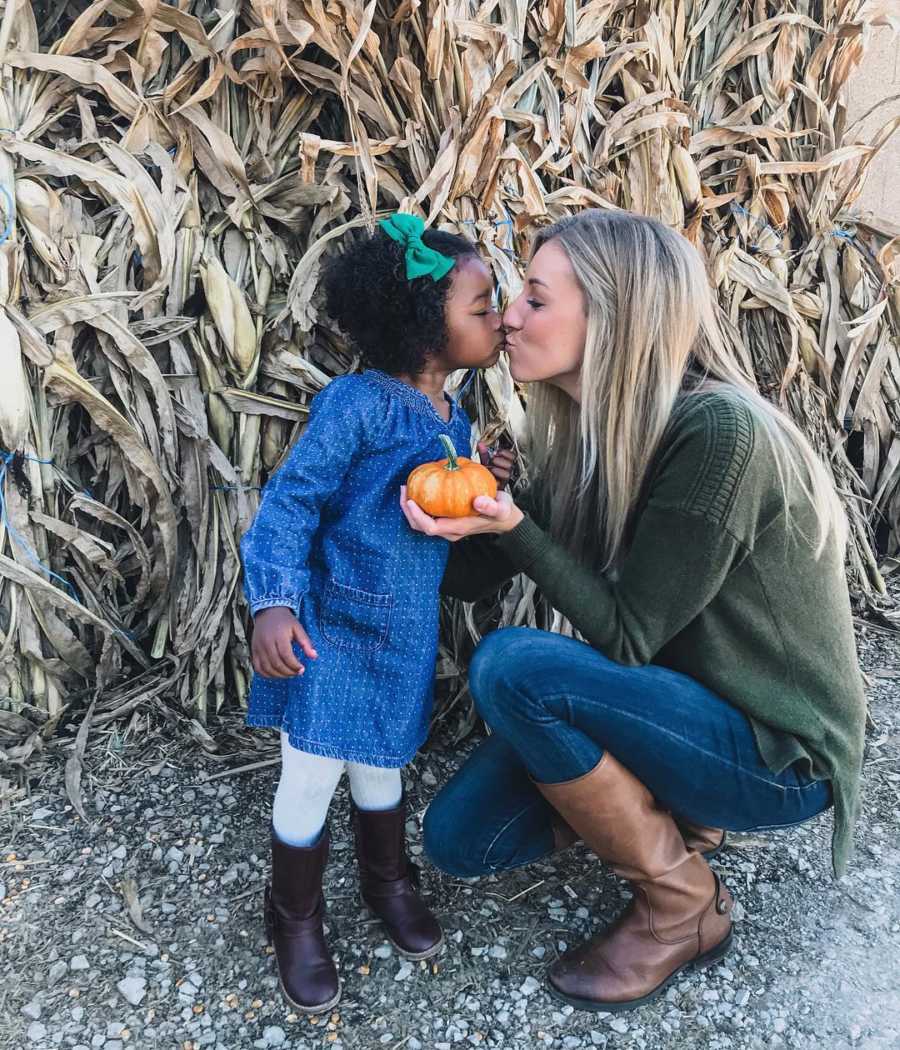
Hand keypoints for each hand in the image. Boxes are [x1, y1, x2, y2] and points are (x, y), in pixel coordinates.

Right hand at [251, 607, 317, 677]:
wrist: (268, 612)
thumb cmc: (285, 621)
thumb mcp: (298, 628)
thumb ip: (306, 643)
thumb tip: (314, 656)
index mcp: (279, 636)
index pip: (286, 656)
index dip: (294, 665)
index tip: (302, 669)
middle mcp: (266, 643)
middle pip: (276, 664)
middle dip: (288, 672)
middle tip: (297, 673)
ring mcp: (258, 648)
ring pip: (267, 668)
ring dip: (279, 675)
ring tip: (289, 674)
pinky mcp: (254, 651)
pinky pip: (258, 668)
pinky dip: (267, 674)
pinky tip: (277, 674)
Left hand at [400, 486, 523, 541]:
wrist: (505, 519)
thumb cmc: (502, 513)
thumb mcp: (502, 508)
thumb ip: (492, 506)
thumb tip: (477, 501)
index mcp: (458, 528)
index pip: (431, 527)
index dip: (417, 516)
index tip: (410, 500)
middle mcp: (449, 530)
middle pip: (421, 526)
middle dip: (408, 510)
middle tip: (404, 489)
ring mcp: (447, 526)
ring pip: (422, 521)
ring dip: (411, 507)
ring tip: (407, 487)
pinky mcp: (447, 519)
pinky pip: (428, 513)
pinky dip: (420, 502)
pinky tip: (420, 486)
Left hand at [477, 441, 514, 490]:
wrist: (480, 485)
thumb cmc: (485, 473)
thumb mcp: (485, 462)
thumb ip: (484, 454)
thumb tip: (480, 444)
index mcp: (505, 463)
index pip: (512, 456)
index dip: (506, 453)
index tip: (498, 452)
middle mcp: (506, 471)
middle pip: (510, 465)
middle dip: (502, 461)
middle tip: (494, 460)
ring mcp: (504, 479)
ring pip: (507, 474)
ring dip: (499, 470)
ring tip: (492, 468)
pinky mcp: (500, 486)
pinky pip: (501, 483)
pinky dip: (496, 479)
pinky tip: (491, 475)